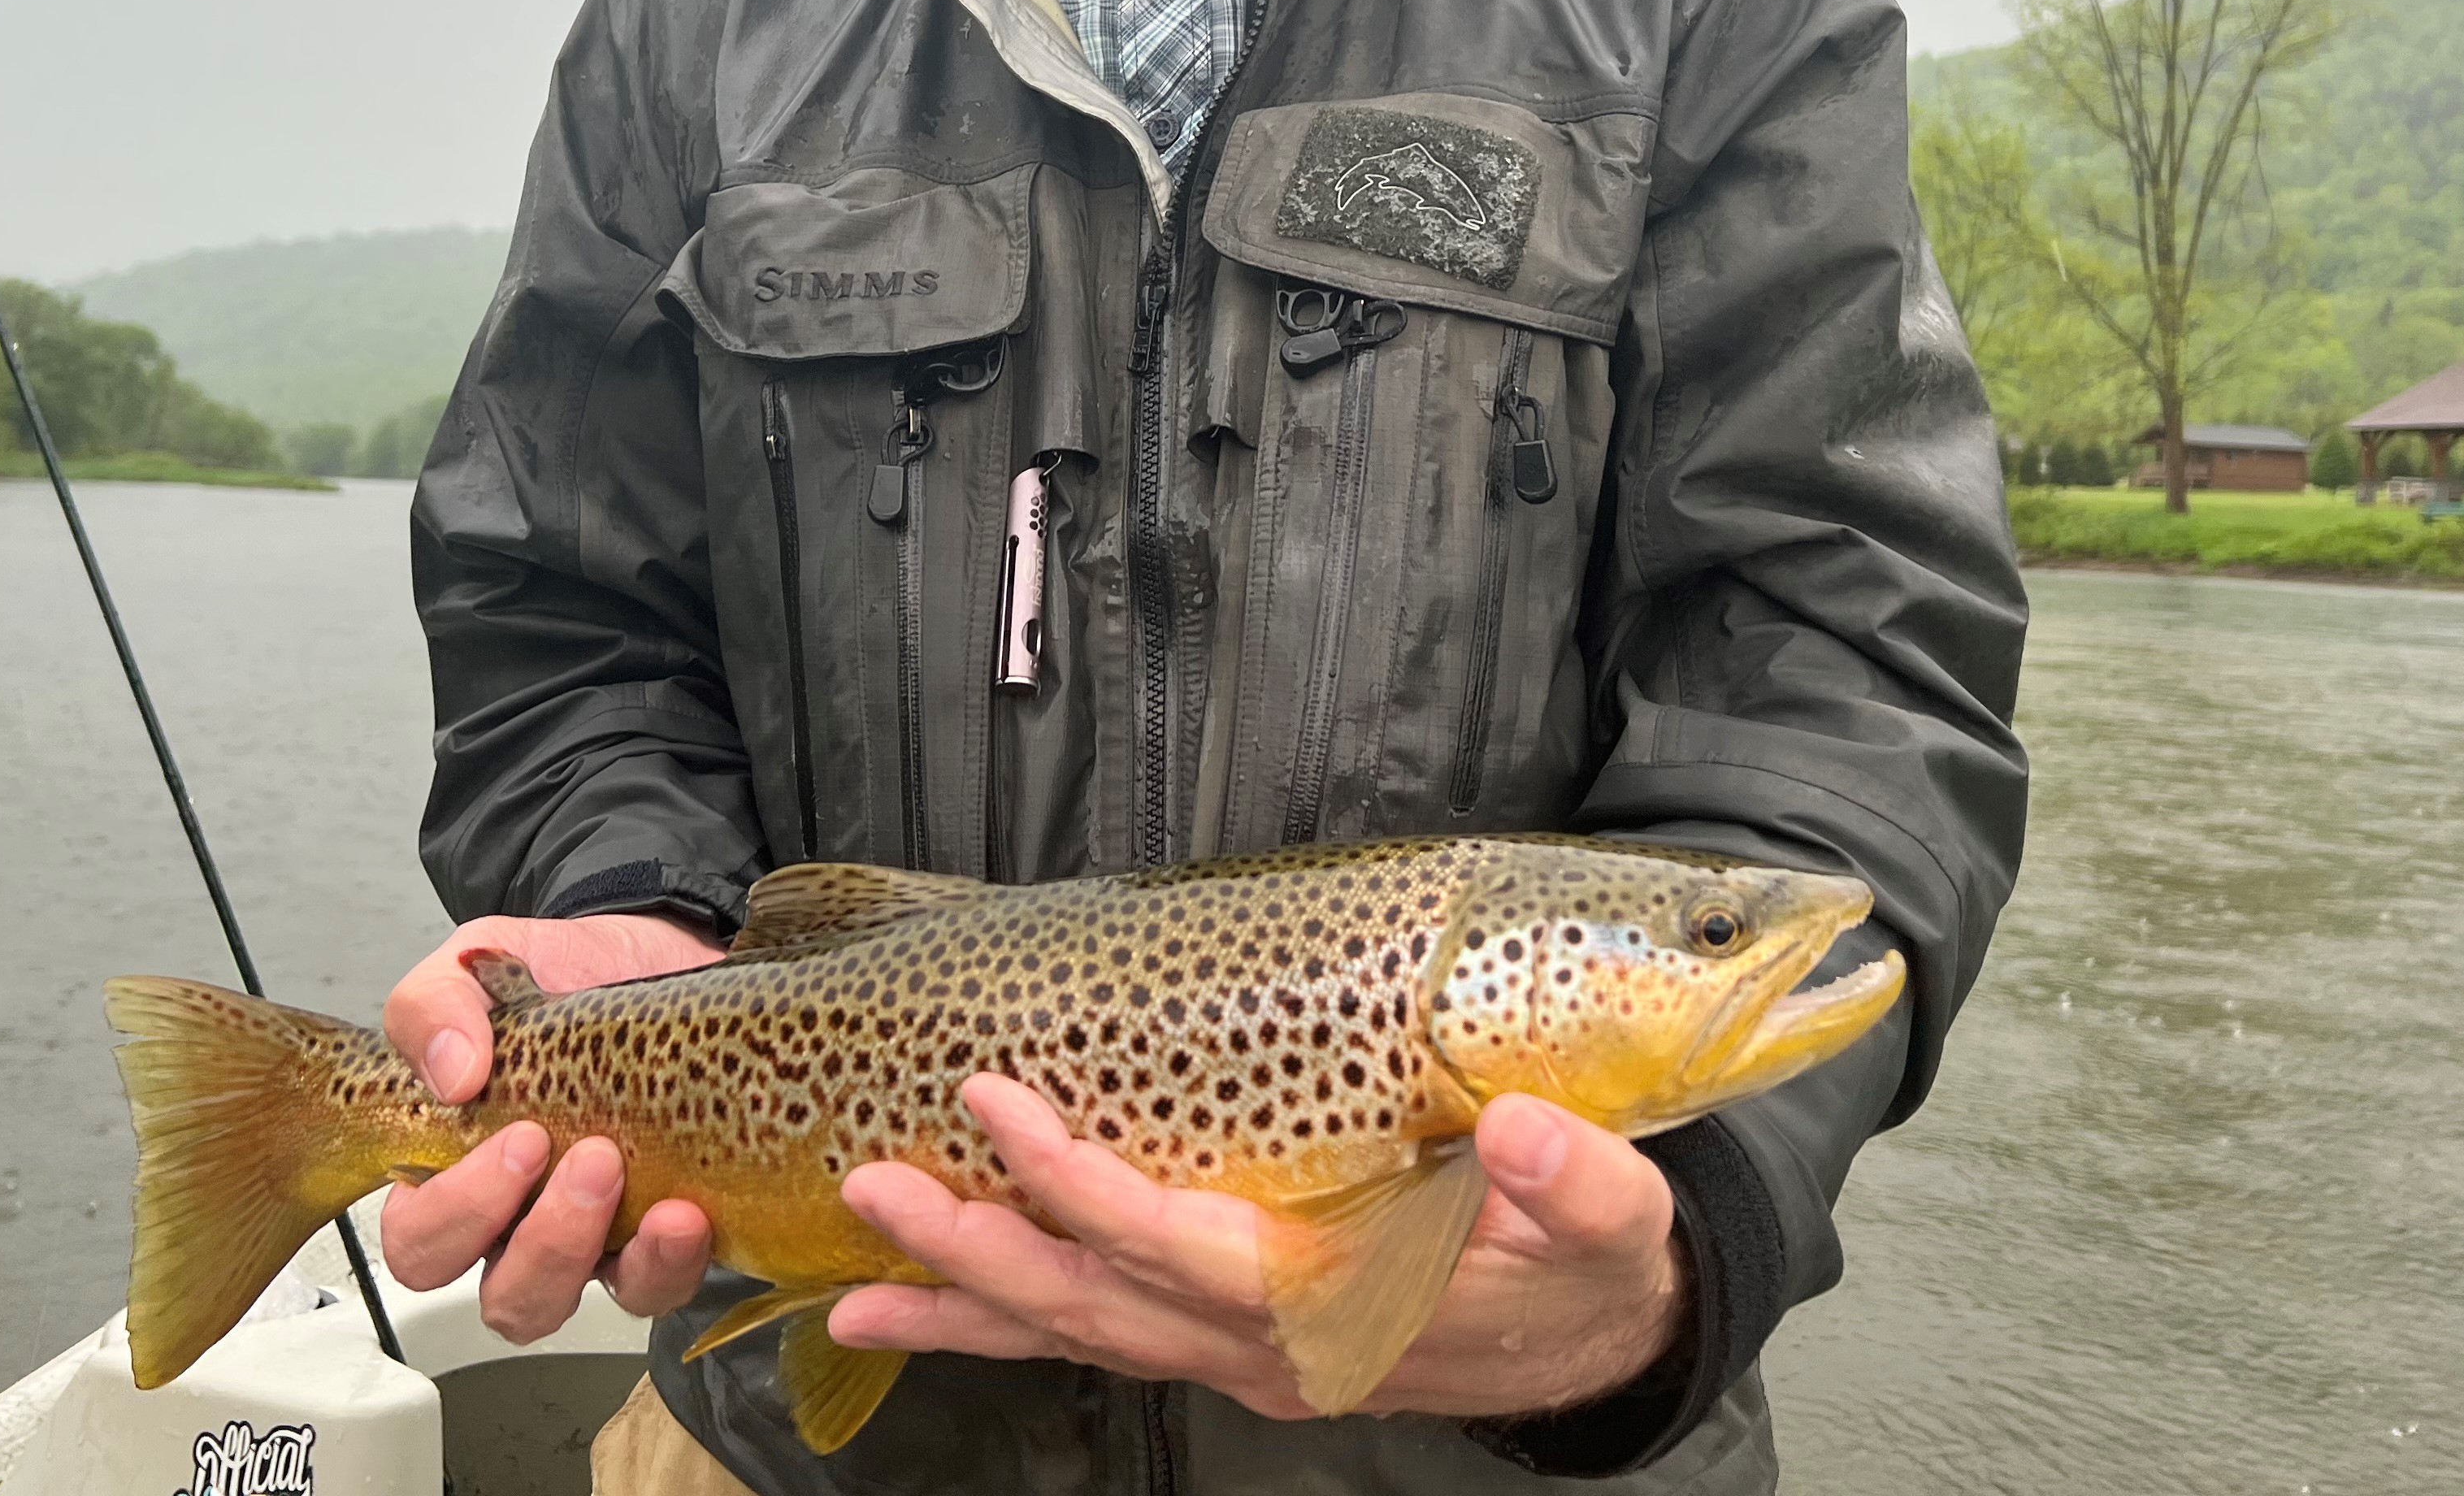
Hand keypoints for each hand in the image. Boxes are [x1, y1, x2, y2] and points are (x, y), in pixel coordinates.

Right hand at [378, 911, 724, 1342]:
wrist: (649, 952)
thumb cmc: (548, 978)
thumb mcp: (476, 967)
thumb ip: (436, 1007)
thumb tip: (450, 1074)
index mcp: (449, 1173)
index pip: (421, 1240)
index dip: (460, 1211)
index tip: (521, 1137)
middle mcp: (515, 1224)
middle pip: (502, 1298)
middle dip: (544, 1243)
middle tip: (592, 1157)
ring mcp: (590, 1239)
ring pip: (575, 1304)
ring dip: (603, 1255)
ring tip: (640, 1184)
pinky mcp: (660, 1234)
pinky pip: (656, 1285)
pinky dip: (670, 1262)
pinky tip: (688, 1215)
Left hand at [826, 1079, 1685, 1420]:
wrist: (1594, 1345)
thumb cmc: (1588, 1268)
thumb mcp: (1615, 1226)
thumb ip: (1576, 1185)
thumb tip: (1526, 1129)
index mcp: (1338, 1304)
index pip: (1181, 1248)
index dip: (1084, 1187)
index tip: (997, 1107)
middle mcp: (1266, 1344)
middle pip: (1095, 1305)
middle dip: (976, 1255)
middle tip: (869, 1190)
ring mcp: (1238, 1356)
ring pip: (1080, 1336)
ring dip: (966, 1308)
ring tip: (849, 1282)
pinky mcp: (1227, 1343)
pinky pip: (1099, 1339)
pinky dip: (1010, 1325)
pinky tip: (927, 1310)